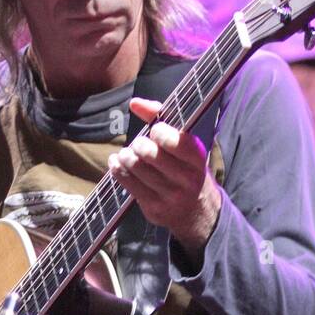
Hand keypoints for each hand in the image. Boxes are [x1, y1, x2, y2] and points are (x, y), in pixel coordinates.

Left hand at [107, 97, 221, 264]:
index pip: (176, 142)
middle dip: (139, 144)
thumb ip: (161, 118)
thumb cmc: (186, 168)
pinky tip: (117, 162)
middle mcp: (186, 179)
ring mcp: (170, 196)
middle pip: (150, 154)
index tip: (156, 131)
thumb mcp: (184, 144)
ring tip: (128, 154)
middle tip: (139, 144)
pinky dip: (117, 168)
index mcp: (197, 159)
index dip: (160, 132)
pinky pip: (126, 182)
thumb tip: (135, 103)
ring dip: (126, 155)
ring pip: (135, 167)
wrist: (196, 211)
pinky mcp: (153, 208)